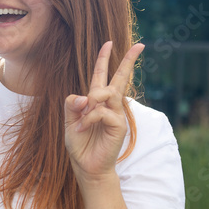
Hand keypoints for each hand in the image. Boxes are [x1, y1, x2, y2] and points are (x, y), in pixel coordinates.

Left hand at [64, 40, 143, 182]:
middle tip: (140, 45)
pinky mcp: (119, 125)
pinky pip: (102, 112)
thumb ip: (71, 105)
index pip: (101, 75)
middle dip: (128, 60)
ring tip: (83, 115)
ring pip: (107, 93)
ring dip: (92, 100)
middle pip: (120, 78)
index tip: (108, 42)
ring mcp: (116, 114)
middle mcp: (109, 104)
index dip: (104, 59)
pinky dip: (89, 118)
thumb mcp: (68, 121)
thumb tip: (85, 95)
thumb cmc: (79, 143)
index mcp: (96, 100)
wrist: (86, 166)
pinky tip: (82, 128)